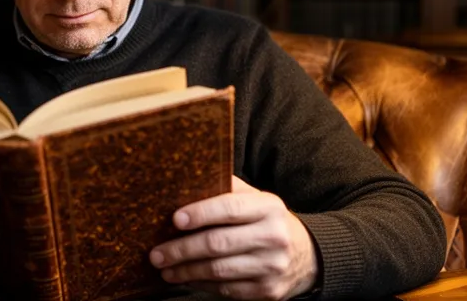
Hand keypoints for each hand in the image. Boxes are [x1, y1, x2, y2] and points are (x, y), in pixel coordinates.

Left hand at [149, 176, 317, 300]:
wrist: (308, 256)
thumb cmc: (269, 223)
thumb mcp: (257, 200)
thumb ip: (229, 190)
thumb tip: (190, 177)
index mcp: (269, 207)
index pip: (230, 208)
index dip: (201, 213)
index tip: (175, 219)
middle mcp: (273, 237)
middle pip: (218, 244)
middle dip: (182, 249)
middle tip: (157, 254)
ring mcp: (272, 267)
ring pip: (219, 271)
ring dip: (186, 271)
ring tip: (165, 269)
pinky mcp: (269, 291)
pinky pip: (227, 290)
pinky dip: (202, 285)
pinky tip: (187, 279)